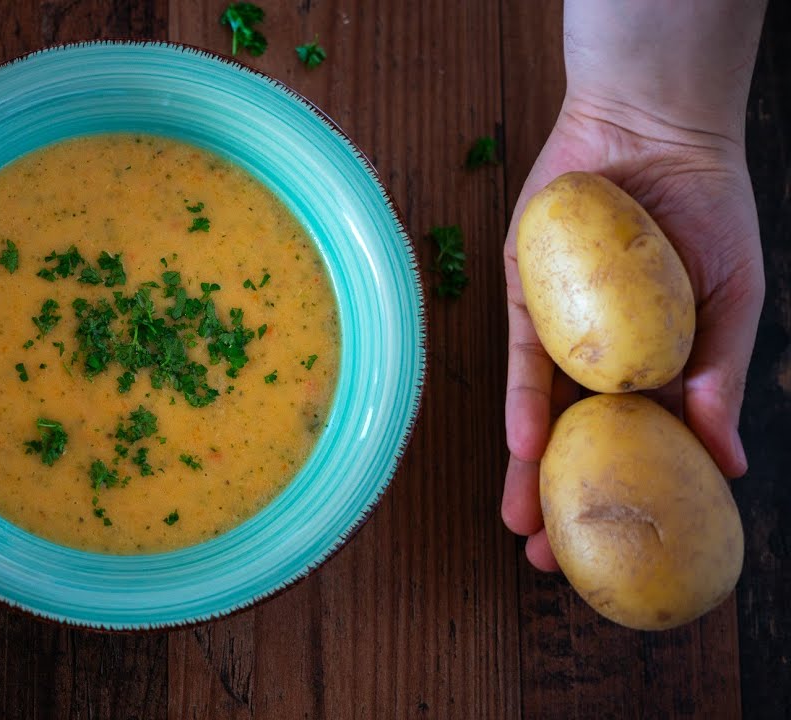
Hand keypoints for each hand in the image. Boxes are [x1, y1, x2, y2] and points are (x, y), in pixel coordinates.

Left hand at [501, 95, 764, 570]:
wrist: (655, 127)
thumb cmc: (709, 209)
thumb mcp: (735, 300)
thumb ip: (723, 377)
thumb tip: (730, 465)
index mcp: (657, 364)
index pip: (640, 445)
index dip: (631, 498)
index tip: (624, 555)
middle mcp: (601, 355)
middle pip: (578, 442)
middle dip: (562, 501)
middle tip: (549, 559)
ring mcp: (558, 327)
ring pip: (540, 412)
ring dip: (526, 468)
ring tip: (518, 524)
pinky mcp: (523, 293)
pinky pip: (523, 355)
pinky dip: (523, 397)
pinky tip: (524, 442)